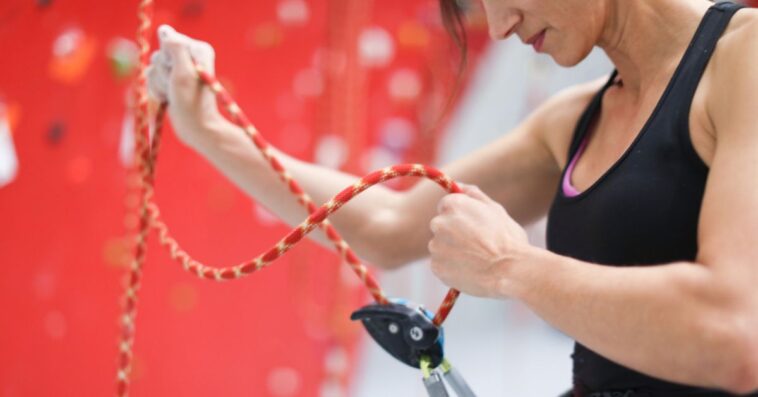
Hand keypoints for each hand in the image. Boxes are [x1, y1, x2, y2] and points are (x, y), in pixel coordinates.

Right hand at [145, 25, 222, 148]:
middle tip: (177, 87)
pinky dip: (157, 90)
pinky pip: (151, 78)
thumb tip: (164, 30)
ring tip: (174, 95)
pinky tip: (169, 98)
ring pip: (153, 67)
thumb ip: (175, 48)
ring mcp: (179, 68)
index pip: (168, 40)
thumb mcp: (183, 73)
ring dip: (160, 84)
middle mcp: (188, 56)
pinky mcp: (171, 80)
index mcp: (197, 49)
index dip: (167, 58)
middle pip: (159, 55)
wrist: (195, 127)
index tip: (179, 73)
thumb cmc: (192, 102)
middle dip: (163, 73)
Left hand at [428, 184, 531, 297]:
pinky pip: (441, 265)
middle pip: (441, 227)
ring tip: (475, 259)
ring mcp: (436, 246)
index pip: (446, 206)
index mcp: (452, 205)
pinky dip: (451, 268)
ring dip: (452, 251)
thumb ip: (474, 195)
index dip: (460, 217)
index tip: (473, 227)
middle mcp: (439, 223)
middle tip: (475, 244)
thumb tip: (459, 185)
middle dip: (454, 234)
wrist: (511, 271)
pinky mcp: (436, 267)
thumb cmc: (508, 239)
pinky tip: (469, 269)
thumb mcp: (495, 210)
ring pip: (440, 247)